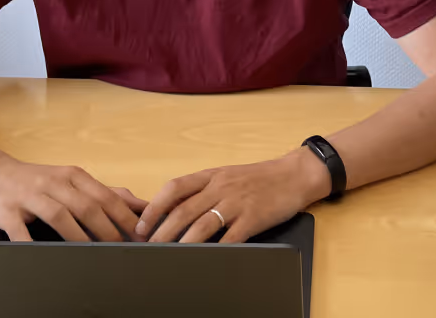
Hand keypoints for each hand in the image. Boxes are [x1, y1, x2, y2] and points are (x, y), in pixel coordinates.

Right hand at [0, 157, 148, 241]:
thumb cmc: (39, 181)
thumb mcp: (73, 180)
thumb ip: (105, 192)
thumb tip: (140, 205)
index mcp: (73, 176)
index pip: (104, 196)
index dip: (124, 215)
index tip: (139, 233)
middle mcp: (54, 183)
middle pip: (86, 205)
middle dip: (107, 228)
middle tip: (121, 248)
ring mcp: (30, 196)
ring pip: (59, 215)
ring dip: (78, 236)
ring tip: (93, 254)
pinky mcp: (7, 211)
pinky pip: (21, 229)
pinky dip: (33, 243)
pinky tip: (45, 255)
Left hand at [137, 148, 330, 243]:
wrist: (294, 175)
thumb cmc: (259, 177)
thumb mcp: (227, 176)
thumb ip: (203, 189)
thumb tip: (173, 210)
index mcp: (212, 175)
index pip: (174, 188)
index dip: (154, 207)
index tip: (141, 224)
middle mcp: (221, 187)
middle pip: (184, 210)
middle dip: (162, 231)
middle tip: (149, 247)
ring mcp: (237, 202)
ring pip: (202, 225)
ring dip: (183, 243)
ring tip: (170, 256)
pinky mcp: (253, 218)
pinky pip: (230, 237)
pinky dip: (216, 250)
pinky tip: (206, 259)